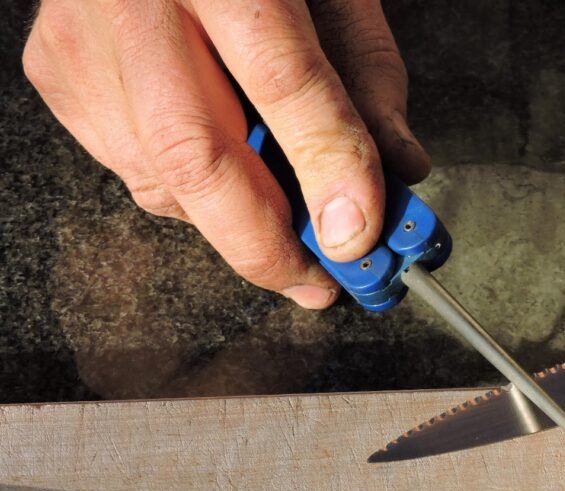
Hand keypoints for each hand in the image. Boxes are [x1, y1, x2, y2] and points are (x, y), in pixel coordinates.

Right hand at [23, 0, 429, 308]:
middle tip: (316, 283)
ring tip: (280, 219)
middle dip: (263, 243)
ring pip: (159, 180)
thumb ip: (367, 77)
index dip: (327, 170)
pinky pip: (130, 168)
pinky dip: (186, 193)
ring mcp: (86, 42)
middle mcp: (137, 3)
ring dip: (230, 221)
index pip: (283, 80)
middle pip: (193, 153)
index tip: (358, 238)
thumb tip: (399, 169)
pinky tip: (218, 165)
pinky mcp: (60, 73)